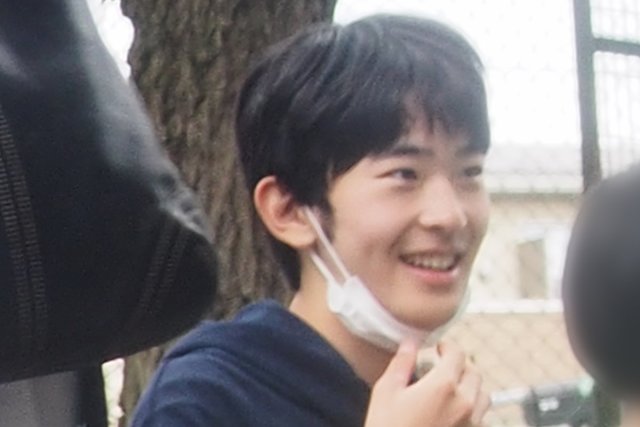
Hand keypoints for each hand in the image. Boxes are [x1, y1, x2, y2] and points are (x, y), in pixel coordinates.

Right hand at [364, 340, 489, 426]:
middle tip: (442, 367)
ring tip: (451, 390)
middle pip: (474, 373)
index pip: (458, 354)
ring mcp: (470, 424)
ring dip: (470, 388)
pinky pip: (480, 420)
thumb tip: (410, 343)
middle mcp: (463, 403)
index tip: (439, 348)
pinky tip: (451, 413)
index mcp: (443, 385)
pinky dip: (471, 411)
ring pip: (483, 397)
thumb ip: (402, 363)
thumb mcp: (386, 391)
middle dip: (460, 366)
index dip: (448, 347)